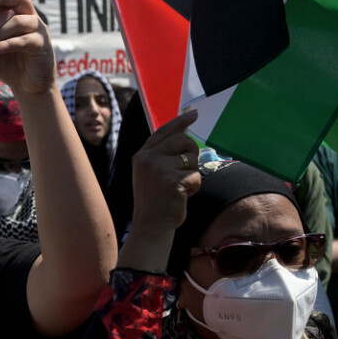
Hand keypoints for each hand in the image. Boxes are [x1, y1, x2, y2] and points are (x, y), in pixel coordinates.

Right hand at [128, 110, 201, 238]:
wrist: (151, 224)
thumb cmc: (155, 199)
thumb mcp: (151, 172)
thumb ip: (161, 154)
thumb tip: (183, 132)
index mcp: (141, 155)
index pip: (163, 131)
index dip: (180, 122)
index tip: (194, 114)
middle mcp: (148, 159)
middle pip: (183, 140)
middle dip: (192, 152)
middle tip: (187, 168)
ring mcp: (159, 169)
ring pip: (192, 159)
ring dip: (192, 173)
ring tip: (180, 186)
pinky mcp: (172, 181)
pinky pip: (196, 175)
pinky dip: (194, 186)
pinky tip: (183, 195)